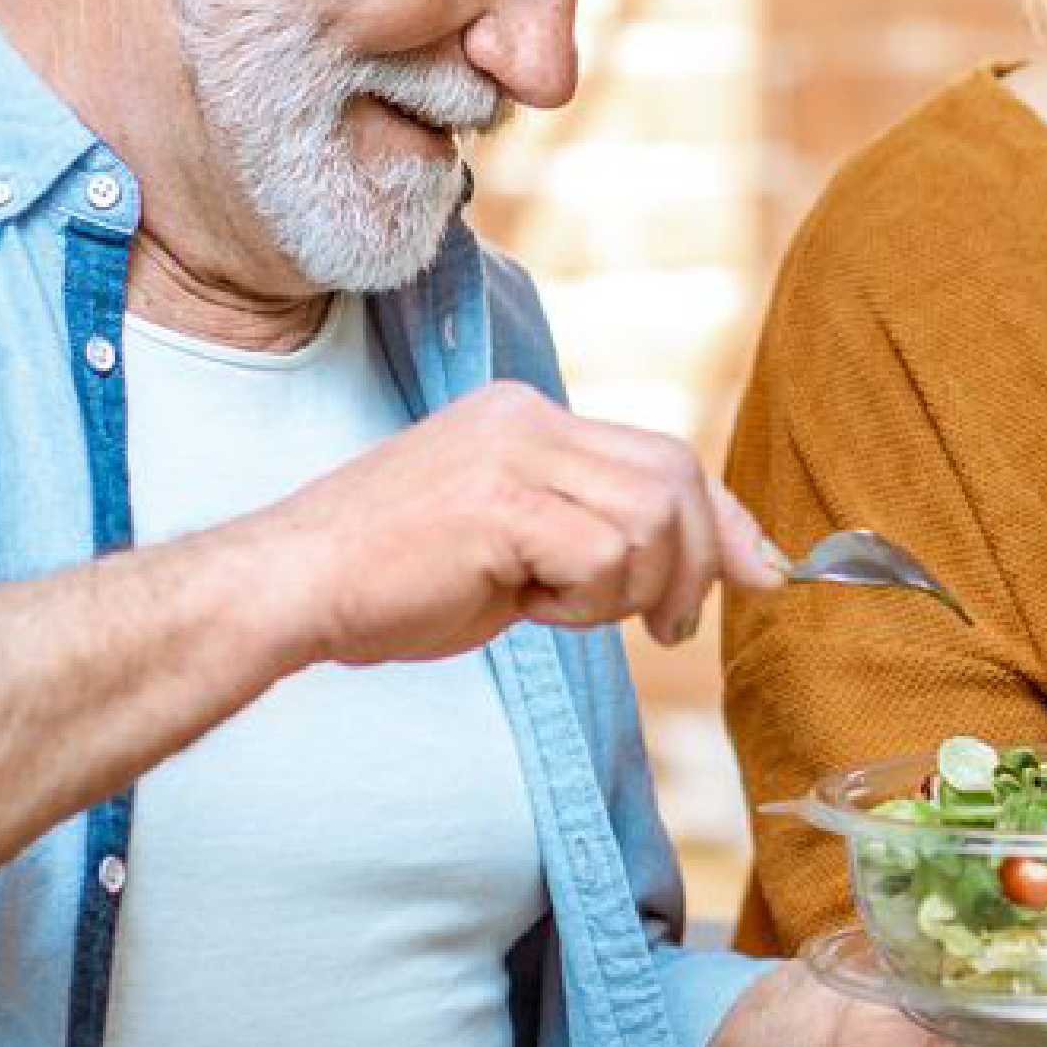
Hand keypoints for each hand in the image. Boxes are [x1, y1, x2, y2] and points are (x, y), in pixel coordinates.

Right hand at [258, 380, 779, 665]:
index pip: (663, 454)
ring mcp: (511, 453)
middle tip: (666, 629)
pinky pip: (602, 555)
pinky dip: (585, 601)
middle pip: (674, 476)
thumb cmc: (388, 586)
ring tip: (564, 612)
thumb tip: (710, 574)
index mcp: (526, 418)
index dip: (721, 519)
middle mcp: (525, 418)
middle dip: (695, 562)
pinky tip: (527, 608)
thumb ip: (599, 544)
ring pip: (649, 518)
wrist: (288, 589)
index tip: (758, 572)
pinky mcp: (498, 502)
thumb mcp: (514, 553)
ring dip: (631, 588)